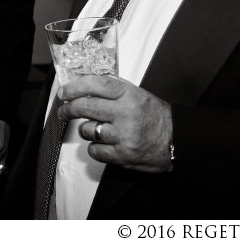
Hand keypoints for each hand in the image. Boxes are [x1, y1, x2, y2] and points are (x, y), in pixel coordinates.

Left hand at [58, 75, 173, 172]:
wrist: (176, 140)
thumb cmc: (154, 116)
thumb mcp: (137, 94)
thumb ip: (113, 88)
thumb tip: (83, 84)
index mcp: (128, 95)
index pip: (95, 84)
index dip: (74, 87)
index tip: (63, 92)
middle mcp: (125, 114)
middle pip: (85, 107)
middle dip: (69, 109)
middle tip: (64, 111)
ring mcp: (123, 136)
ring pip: (87, 130)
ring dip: (86, 129)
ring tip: (97, 128)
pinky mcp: (122, 155)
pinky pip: (94, 150)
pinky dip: (96, 147)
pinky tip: (105, 143)